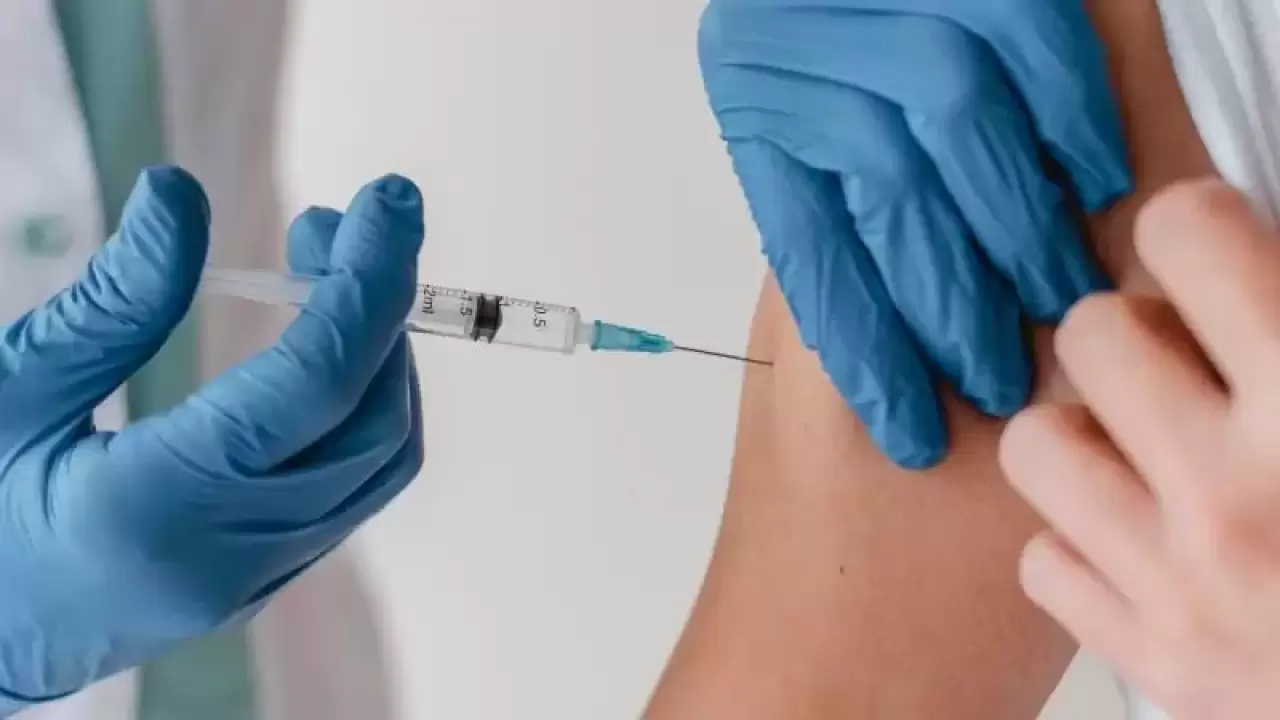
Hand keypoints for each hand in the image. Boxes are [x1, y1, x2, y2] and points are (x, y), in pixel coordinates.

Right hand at [0, 167, 423, 709]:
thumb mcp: (5, 395)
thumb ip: (107, 305)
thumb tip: (181, 193)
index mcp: (156, 508)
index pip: (315, 385)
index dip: (368, 281)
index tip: (391, 199)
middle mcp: (229, 556)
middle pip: (372, 424)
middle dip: (379, 309)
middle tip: (333, 224)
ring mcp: (254, 580)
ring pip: (377, 461)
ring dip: (379, 356)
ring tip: (329, 273)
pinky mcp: (261, 583)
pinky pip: (352, 489)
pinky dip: (360, 405)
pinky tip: (318, 349)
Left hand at [699, 0, 1131, 467]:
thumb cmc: (840, 42)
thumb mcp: (806, 120)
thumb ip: (841, 202)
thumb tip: (896, 336)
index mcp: (753, 95)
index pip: (806, 245)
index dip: (865, 351)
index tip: (910, 430)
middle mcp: (797, 37)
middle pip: (890, 196)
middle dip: (954, 307)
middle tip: (998, 379)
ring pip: (959, 125)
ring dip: (1020, 230)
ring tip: (1057, 300)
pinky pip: (1032, 42)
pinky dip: (1073, 122)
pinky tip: (1092, 185)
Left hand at [1001, 180, 1279, 718]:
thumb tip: (1252, 227)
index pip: (1183, 236)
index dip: (1198, 230)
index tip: (1217, 256)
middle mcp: (1235, 487)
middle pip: (1089, 333)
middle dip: (1138, 333)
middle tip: (1188, 364)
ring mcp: (1184, 585)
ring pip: (1035, 442)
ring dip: (1087, 435)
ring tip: (1148, 451)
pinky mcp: (1157, 663)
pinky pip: (1044, 560)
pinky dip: (1084, 546)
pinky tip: (1147, 542)